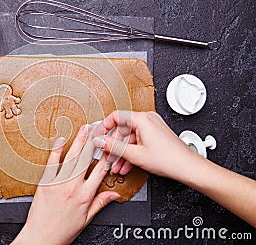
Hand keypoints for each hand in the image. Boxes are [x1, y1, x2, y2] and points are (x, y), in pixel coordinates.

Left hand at [12, 124, 120, 244]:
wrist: (41, 238)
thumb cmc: (62, 231)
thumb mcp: (86, 219)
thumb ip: (100, 203)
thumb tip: (114, 194)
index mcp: (85, 196)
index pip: (100, 171)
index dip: (107, 156)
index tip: (110, 145)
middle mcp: (73, 187)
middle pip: (86, 159)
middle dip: (93, 141)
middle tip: (98, 128)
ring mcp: (58, 183)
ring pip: (71, 158)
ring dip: (79, 141)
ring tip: (84, 129)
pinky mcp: (45, 182)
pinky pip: (52, 163)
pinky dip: (56, 150)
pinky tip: (61, 140)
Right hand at [93, 111, 255, 226]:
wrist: (188, 168)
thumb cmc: (168, 159)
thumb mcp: (134, 154)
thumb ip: (113, 146)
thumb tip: (99, 141)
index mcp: (142, 119)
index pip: (115, 117)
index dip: (103, 127)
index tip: (97, 137)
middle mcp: (147, 120)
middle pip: (122, 130)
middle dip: (113, 146)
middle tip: (106, 157)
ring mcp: (151, 128)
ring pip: (129, 139)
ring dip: (121, 153)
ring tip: (115, 166)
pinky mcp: (155, 136)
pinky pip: (137, 142)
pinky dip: (131, 153)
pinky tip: (125, 166)